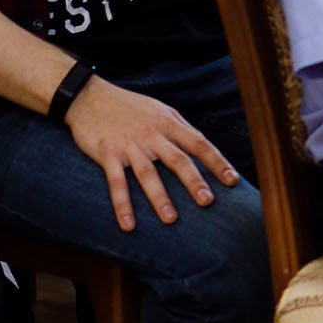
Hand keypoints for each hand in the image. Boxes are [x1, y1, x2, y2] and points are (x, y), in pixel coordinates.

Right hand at [63, 77, 240, 231]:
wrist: (89, 97)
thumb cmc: (130, 107)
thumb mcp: (160, 111)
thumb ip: (180, 129)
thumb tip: (202, 148)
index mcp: (169, 123)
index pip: (199, 144)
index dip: (217, 162)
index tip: (233, 180)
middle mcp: (152, 134)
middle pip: (177, 160)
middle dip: (194, 182)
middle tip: (208, 202)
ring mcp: (129, 145)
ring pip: (147, 174)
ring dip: (160, 198)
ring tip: (171, 219)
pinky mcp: (107, 154)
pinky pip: (116, 183)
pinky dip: (122, 204)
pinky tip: (128, 224)